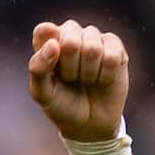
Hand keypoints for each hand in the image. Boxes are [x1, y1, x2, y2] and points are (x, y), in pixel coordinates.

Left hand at [28, 20, 128, 141]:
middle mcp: (70, 35)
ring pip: (92, 48)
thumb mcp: (43, 93)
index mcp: (47, 43)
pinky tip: (101, 79)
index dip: (49, 44)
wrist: (89, 122)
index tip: (53, 63)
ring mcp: (94, 38)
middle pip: (70, 37)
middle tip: (70, 79)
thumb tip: (53, 44)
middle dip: (70, 66)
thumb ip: (38, 69)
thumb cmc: (61, 104)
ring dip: (88, 73)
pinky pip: (112, 56)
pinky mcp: (115, 46)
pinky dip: (105, 75)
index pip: (43, 31)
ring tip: (85, 80)